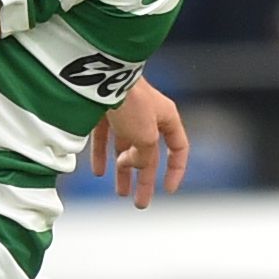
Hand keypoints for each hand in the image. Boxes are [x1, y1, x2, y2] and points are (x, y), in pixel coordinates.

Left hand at [99, 79, 186, 205]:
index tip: (168, 190)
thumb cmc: (132, 103)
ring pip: (126, 147)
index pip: (179, 148)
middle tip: (140, 203)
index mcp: (167, 118)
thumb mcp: (146, 138)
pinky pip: (105, 138)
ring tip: (119, 192)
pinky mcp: (104, 111)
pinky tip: (98, 171)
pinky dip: (102, 155)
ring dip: (123, 171)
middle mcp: (148, 116)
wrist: (103, 75)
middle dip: (144, 179)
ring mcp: (125, 113)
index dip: (176, 170)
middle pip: (149, 154)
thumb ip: (144, 157)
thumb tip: (131, 164)